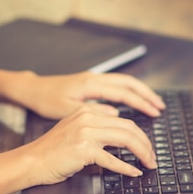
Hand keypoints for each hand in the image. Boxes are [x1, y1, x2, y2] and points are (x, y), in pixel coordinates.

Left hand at [18, 71, 164, 119]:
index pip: (124, 92)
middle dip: (147, 95)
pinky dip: (129, 92)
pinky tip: (133, 101)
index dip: (142, 103)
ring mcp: (93, 79)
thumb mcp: (67, 111)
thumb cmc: (46, 100)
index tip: (155, 112)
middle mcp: (95, 78)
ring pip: (124, 82)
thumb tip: (117, 115)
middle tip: (160, 107)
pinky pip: (116, 85)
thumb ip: (93, 112)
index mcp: (91, 84)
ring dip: (140, 92)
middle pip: (129, 83)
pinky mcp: (90, 83)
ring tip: (153, 104)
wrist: (32, 90)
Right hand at [20, 105, 157, 184]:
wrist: (31, 161)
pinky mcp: (84, 150)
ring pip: (126, 140)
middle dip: (146, 144)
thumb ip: (94, 125)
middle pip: (129, 128)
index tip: (146, 147)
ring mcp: (86, 133)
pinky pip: (112, 159)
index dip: (140, 135)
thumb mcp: (74, 129)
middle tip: (153, 157)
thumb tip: (118, 125)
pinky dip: (126, 168)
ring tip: (149, 164)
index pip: (123, 121)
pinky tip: (134, 172)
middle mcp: (88, 119)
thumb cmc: (51, 151)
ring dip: (142, 153)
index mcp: (87, 112)